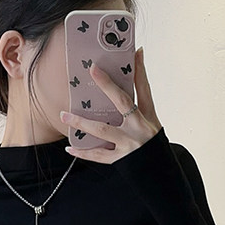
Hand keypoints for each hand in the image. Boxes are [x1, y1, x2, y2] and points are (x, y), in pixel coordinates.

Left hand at [60, 46, 162, 163]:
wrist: (160, 172)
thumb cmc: (153, 142)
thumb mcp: (151, 119)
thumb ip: (141, 95)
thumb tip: (134, 64)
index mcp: (147, 116)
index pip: (142, 88)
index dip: (138, 69)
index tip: (132, 52)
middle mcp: (139, 127)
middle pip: (122, 102)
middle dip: (107, 84)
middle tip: (92, 69)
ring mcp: (129, 144)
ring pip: (102, 130)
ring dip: (81, 122)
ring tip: (64, 115)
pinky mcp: (120, 159)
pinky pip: (98, 156)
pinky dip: (83, 153)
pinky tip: (69, 148)